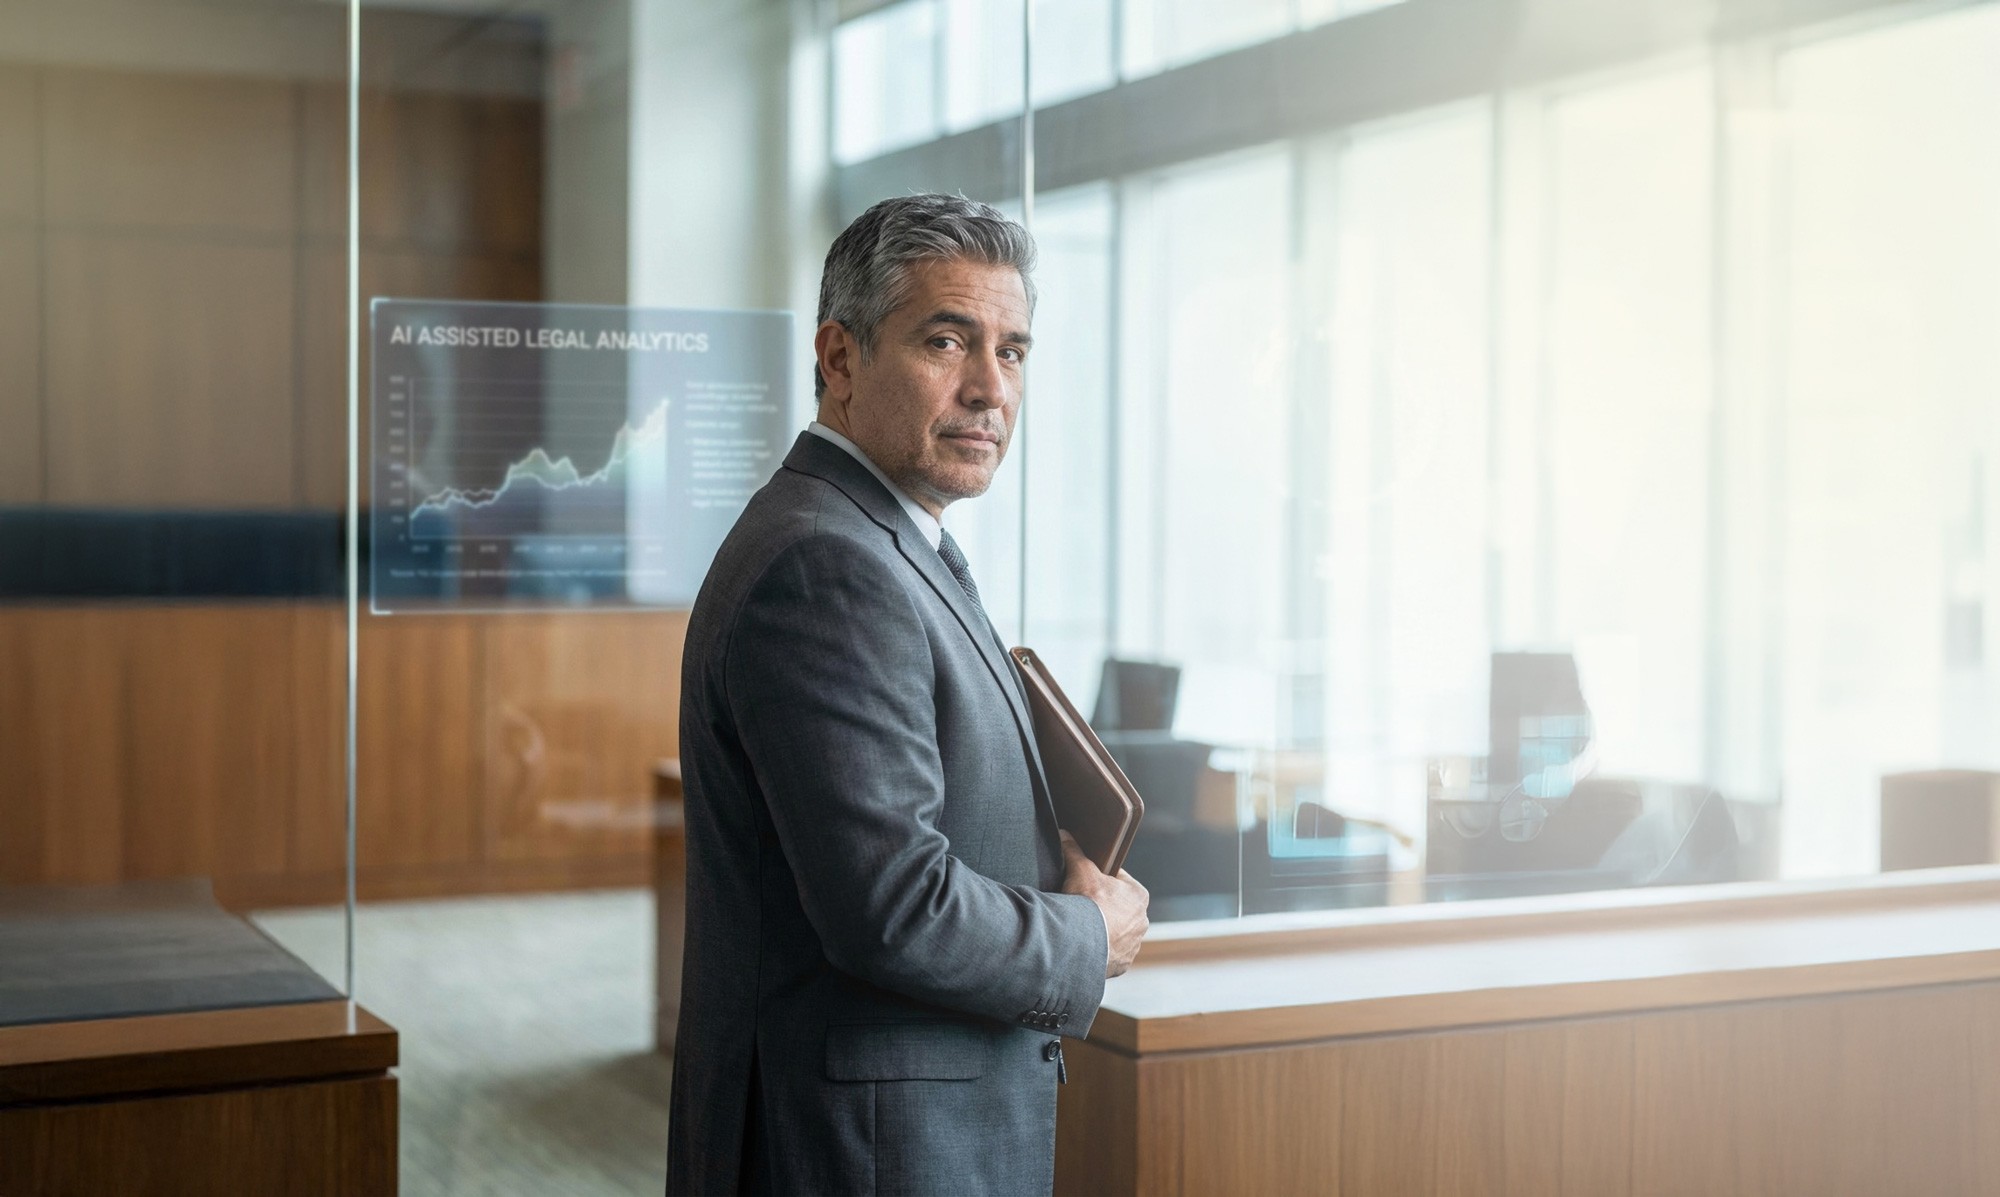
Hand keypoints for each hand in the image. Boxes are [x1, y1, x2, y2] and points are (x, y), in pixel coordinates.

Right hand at [1060, 832, 1149, 977]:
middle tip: (1081, 906)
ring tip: (1082, 928)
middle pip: (1118, 909)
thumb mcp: (1080, 870)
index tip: (1086, 882)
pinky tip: (1084, 945)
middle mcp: (1142, 921)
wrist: (1081, 944)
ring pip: (1116, 933)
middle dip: (1103, 907)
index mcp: (1138, 895)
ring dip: (1103, 931)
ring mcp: (1133, 945)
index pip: (1119, 881)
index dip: (1100, 879)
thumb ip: (1075, 851)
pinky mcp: (1122, 964)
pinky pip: (1110, 954)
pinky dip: (1100, 950)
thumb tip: (1066, 835)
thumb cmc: (1088, 904)